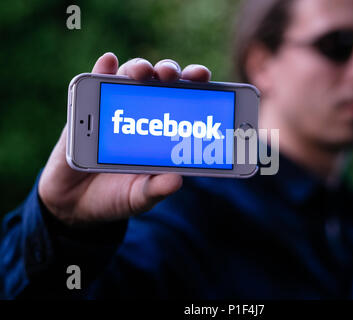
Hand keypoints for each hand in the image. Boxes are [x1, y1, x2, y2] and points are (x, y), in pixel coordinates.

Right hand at [38, 53, 210, 225]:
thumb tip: (177, 181)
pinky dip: (102, 69)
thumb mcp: (140, 196)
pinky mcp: (89, 109)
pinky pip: (95, 83)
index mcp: (163, 133)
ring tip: (143, 72)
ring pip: (132, 77)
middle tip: (171, 75)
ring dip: (139, 68)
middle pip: (161, 83)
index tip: (204, 78)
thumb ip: (156, 189)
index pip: (184, 102)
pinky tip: (108, 61)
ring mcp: (116, 108)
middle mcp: (143, 114)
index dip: (196, 87)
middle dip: (169, 72)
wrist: (75, 203)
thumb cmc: (116, 196)